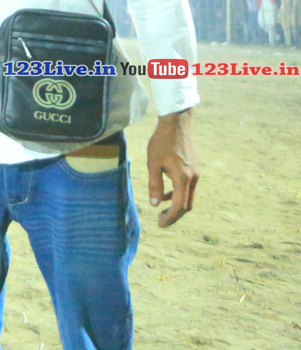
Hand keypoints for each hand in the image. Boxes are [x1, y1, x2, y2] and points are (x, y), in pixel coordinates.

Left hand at [146, 108, 199, 226]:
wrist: (176, 124)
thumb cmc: (161, 142)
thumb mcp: (153, 164)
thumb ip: (155, 185)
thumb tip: (155, 204)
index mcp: (183, 178)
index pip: (180, 206)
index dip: (170, 218)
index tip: (160, 225)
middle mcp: (193, 178)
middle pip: (187, 204)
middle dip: (174, 214)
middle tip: (160, 220)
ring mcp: (196, 173)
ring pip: (189, 196)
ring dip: (177, 204)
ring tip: (161, 208)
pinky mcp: (194, 168)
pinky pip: (188, 187)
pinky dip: (179, 193)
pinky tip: (167, 193)